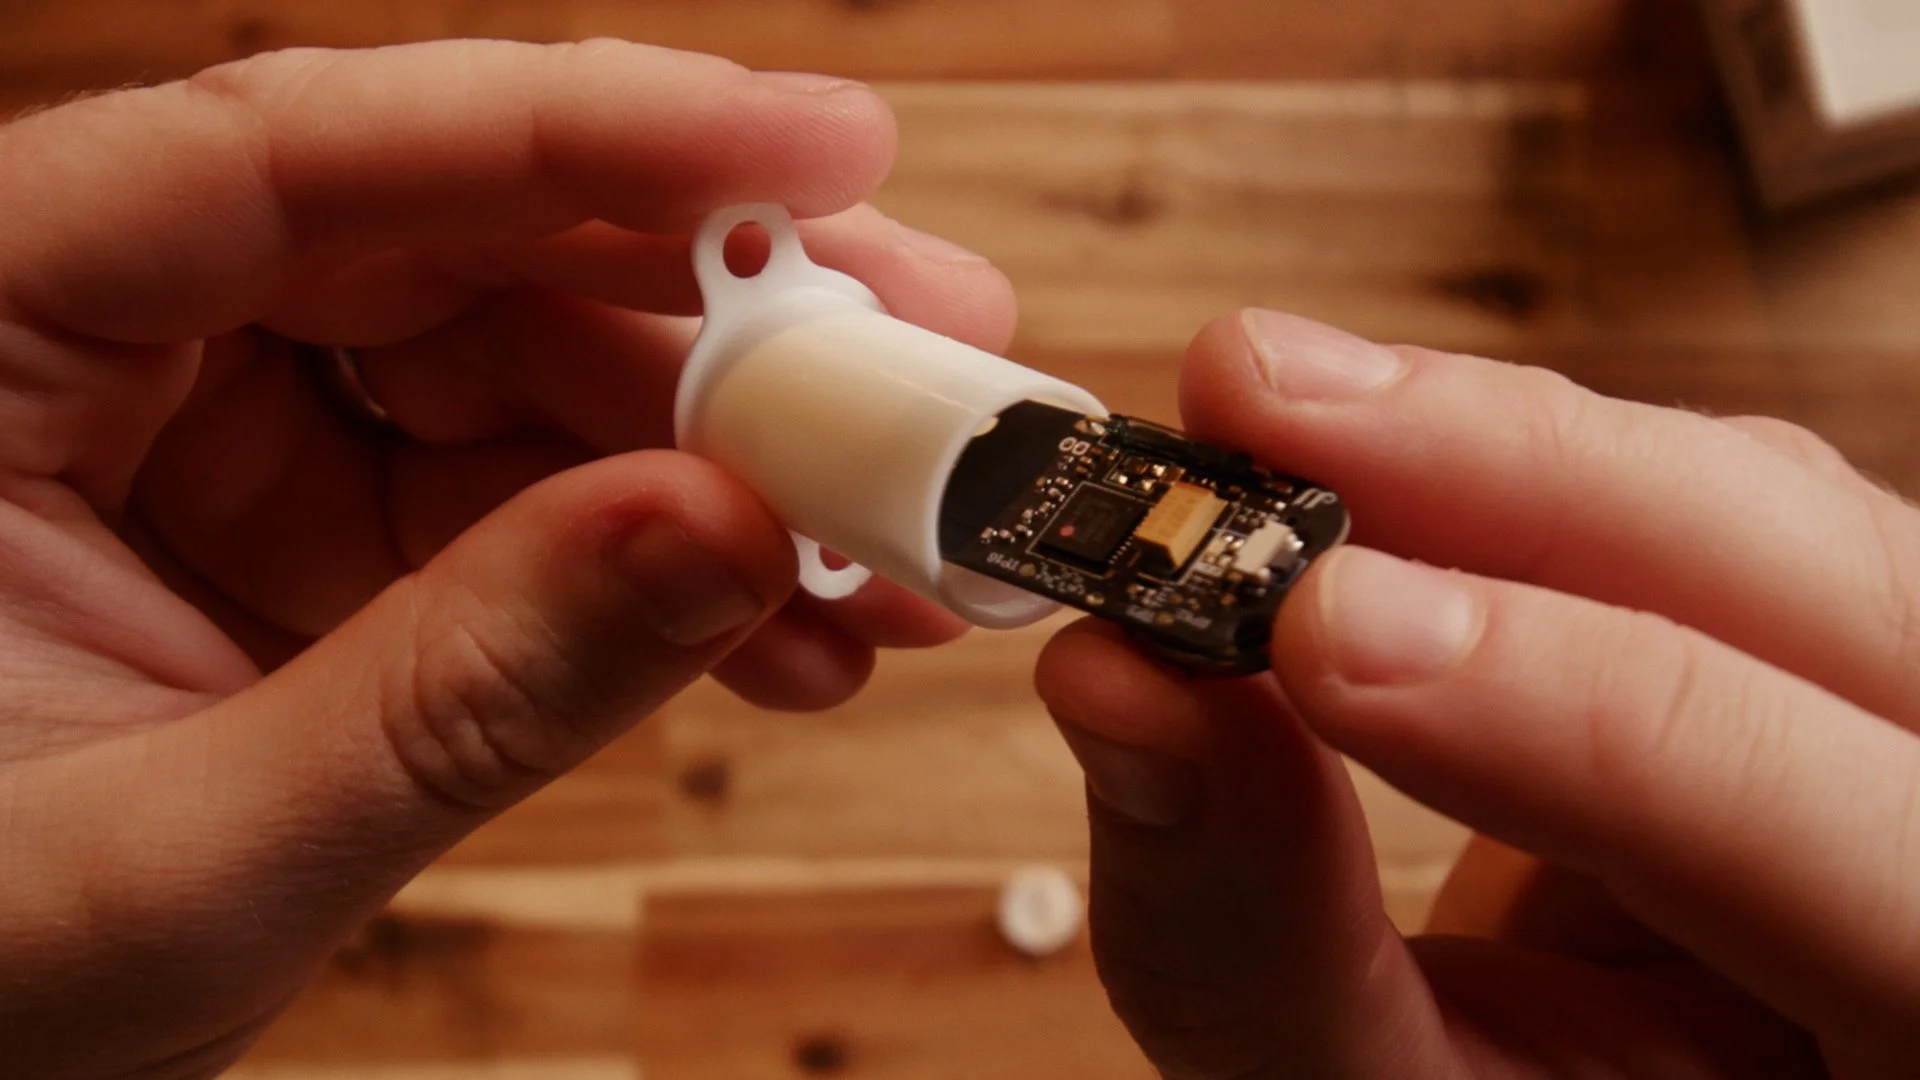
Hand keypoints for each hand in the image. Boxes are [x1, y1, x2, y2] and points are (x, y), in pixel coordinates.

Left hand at [0, 41, 1004, 1078]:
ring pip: (521, 367)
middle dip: (716, 305)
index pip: (293, 157)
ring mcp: (217, 433)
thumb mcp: (187, 860)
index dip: (580, 131)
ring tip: (898, 541)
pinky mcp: (306, 524)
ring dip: (725, 452)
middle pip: (454, 243)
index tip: (819, 146)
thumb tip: (728, 532)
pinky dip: (662, 558)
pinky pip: (519, 495)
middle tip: (932, 345)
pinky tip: (791, 627)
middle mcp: (108, 341)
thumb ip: (456, 692)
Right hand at [1037, 311, 1919, 1077]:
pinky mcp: (1812, 636)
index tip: (1314, 632)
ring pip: (1773, 499)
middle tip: (1259, 405)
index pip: (1858, 852)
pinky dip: (1508, 465)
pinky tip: (1367, 455)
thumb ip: (1269, 944)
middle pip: (1845, 593)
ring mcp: (1913, 716)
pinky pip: (1696, 498)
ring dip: (1499, 439)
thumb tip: (1129, 691)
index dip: (1586, 717)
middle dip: (1530, 471)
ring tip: (1274, 413)